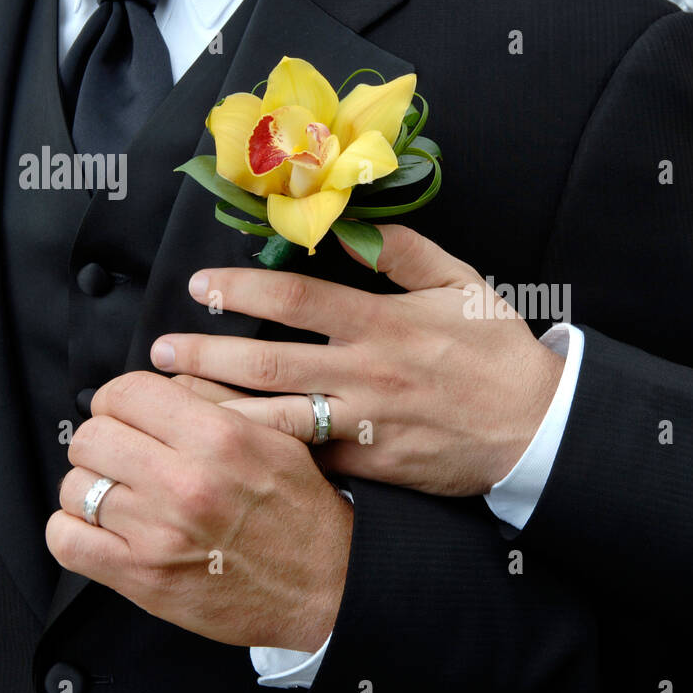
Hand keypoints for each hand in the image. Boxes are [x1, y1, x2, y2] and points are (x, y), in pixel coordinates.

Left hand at [45, 371, 350, 652]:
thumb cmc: (303, 515)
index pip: (126, 393)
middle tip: (124, 456)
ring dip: (92, 488)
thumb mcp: (277, 439)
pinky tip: (101, 528)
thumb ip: (217, 403)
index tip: (127, 415)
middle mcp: (187, 481)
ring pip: (75, 486)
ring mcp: (160, 533)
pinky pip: (66, 540)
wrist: (326, 586)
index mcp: (220, 437)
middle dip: (103, 442)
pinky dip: (73, 531)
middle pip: (91, 437)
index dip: (119, 401)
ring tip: (122, 497)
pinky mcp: (143, 577)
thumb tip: (163, 381)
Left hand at [151, 225, 565, 497]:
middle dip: (203, 355)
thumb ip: (404, 252)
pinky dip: (264, 455)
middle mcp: (365, 372)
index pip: (294, 298)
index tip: (200, 286)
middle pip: (265, 361)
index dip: (239, 288)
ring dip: (218, 409)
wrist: (534, 427)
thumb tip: (353, 227)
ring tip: (174, 404)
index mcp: (382, 321)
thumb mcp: (460, 284)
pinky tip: (227, 450)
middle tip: (158, 353)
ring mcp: (364, 422)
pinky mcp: (370, 465)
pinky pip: (307, 459)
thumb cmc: (496, 352)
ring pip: (275, 417)